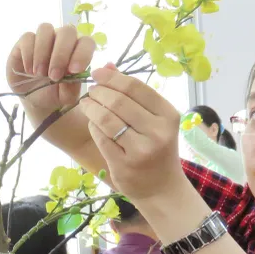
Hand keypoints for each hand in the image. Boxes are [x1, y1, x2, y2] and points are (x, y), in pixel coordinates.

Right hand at [8, 24, 100, 158]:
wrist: (37, 102)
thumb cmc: (58, 95)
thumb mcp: (71, 94)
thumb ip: (82, 80)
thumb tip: (109, 65)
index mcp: (79, 49)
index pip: (86, 41)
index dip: (81, 53)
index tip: (74, 71)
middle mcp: (62, 40)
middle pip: (67, 31)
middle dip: (61, 54)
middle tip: (54, 76)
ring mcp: (44, 39)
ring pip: (46, 29)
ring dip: (43, 52)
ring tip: (40, 74)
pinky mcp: (25, 43)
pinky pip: (27, 37)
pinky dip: (29, 54)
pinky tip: (30, 70)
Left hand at [78, 64, 182, 201]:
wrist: (161, 188)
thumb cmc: (156, 148)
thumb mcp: (154, 120)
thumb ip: (133, 93)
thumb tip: (108, 65)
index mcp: (168, 115)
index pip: (135, 87)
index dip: (112, 77)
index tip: (97, 73)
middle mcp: (158, 132)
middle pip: (118, 101)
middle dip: (98, 92)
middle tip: (91, 91)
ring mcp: (140, 150)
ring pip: (106, 119)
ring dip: (91, 108)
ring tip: (86, 104)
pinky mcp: (123, 165)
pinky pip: (100, 138)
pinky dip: (92, 127)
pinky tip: (92, 124)